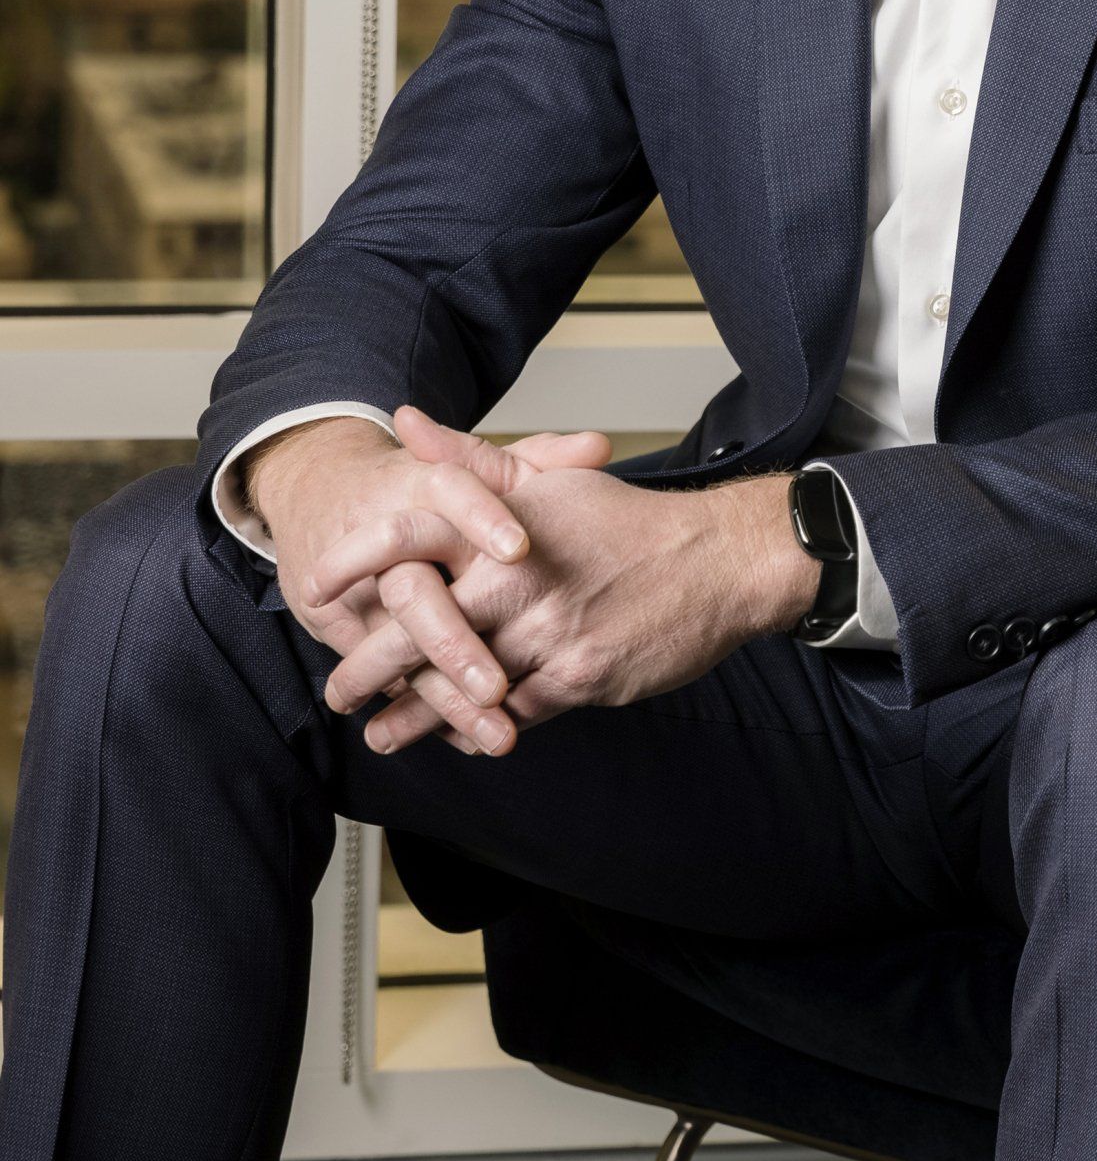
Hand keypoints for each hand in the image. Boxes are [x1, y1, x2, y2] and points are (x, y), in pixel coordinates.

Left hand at [313, 413, 820, 755]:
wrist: (716, 564)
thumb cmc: (629, 523)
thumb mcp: (549, 483)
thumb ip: (471, 462)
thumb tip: (410, 424)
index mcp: (503, 533)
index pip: (410, 545)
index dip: (356, 570)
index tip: (317, 590)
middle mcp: (518, 584)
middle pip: (420, 631)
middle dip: (370, 668)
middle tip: (340, 692)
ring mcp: (547, 637)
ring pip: (461, 684)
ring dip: (415, 714)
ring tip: (379, 733)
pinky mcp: (577, 679)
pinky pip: (512, 714)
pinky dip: (478, 727)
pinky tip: (457, 736)